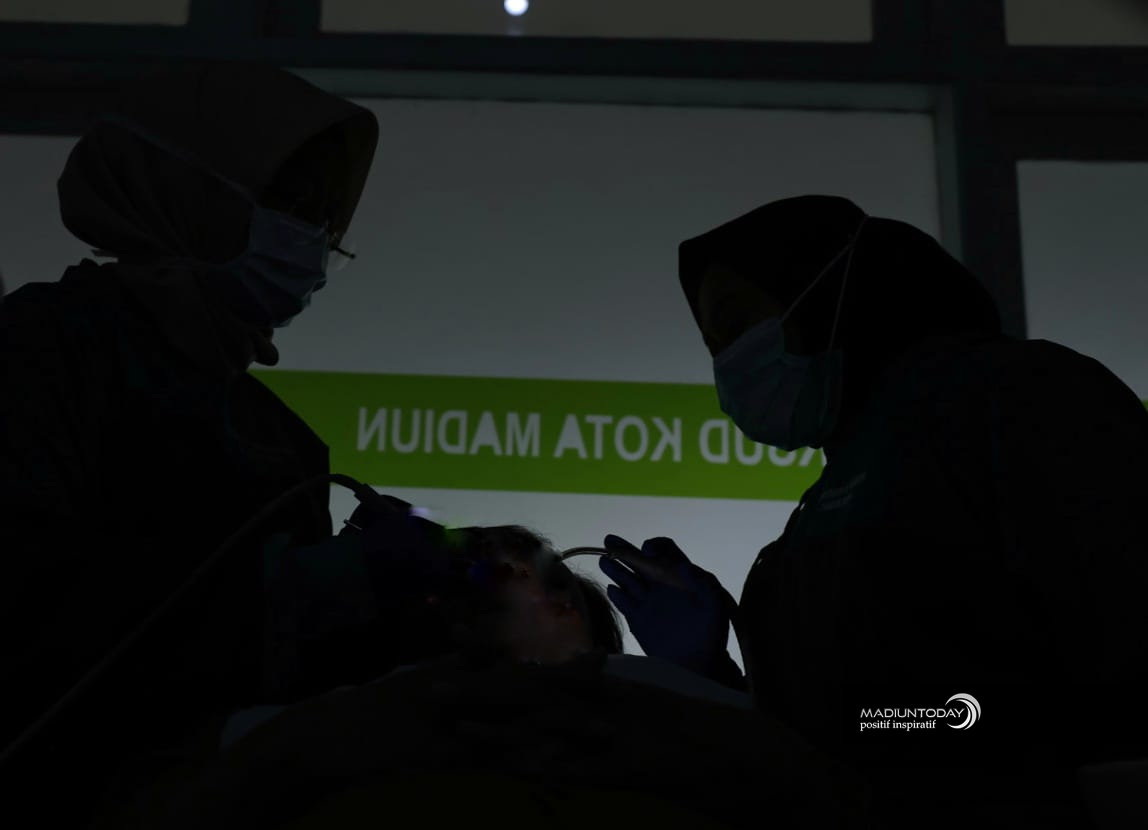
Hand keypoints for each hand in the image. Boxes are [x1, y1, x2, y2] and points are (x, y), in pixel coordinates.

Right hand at [599, 535, 735, 677]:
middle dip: (625, 550)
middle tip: (609, 540)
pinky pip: (624, 603)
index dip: (656, 547)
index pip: (665, 552)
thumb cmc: (711, 632)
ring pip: (628, 579)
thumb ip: (702, 581)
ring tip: (604, 559)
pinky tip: (611, 589)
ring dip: (616, 569)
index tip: (649, 551)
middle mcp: (661, 585)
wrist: (700, 663)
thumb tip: (683, 565)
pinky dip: (616, 596)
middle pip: (640, 562)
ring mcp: (648, 602)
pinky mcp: (638, 620)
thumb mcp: (715, 603)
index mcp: (680, 577)